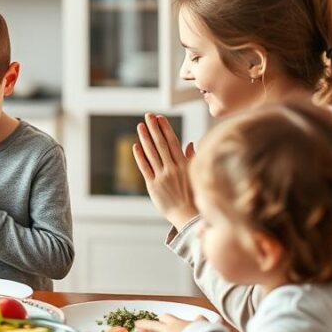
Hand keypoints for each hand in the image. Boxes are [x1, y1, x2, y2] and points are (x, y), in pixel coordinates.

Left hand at [132, 114, 197, 229]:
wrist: (187, 216)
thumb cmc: (193, 195)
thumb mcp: (195, 174)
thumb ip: (191, 158)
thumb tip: (190, 143)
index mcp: (184, 164)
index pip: (173, 141)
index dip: (165, 128)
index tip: (159, 117)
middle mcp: (172, 168)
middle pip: (161, 144)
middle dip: (154, 128)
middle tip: (148, 115)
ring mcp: (162, 176)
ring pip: (151, 153)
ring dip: (145, 138)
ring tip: (140, 126)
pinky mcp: (153, 185)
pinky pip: (145, 168)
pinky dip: (140, 156)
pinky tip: (135, 146)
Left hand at [138, 314, 204, 331]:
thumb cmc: (199, 330)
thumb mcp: (201, 323)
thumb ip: (199, 320)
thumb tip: (200, 317)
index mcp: (176, 322)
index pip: (166, 317)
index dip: (162, 319)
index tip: (159, 319)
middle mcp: (169, 327)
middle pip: (154, 324)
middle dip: (145, 324)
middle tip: (138, 324)